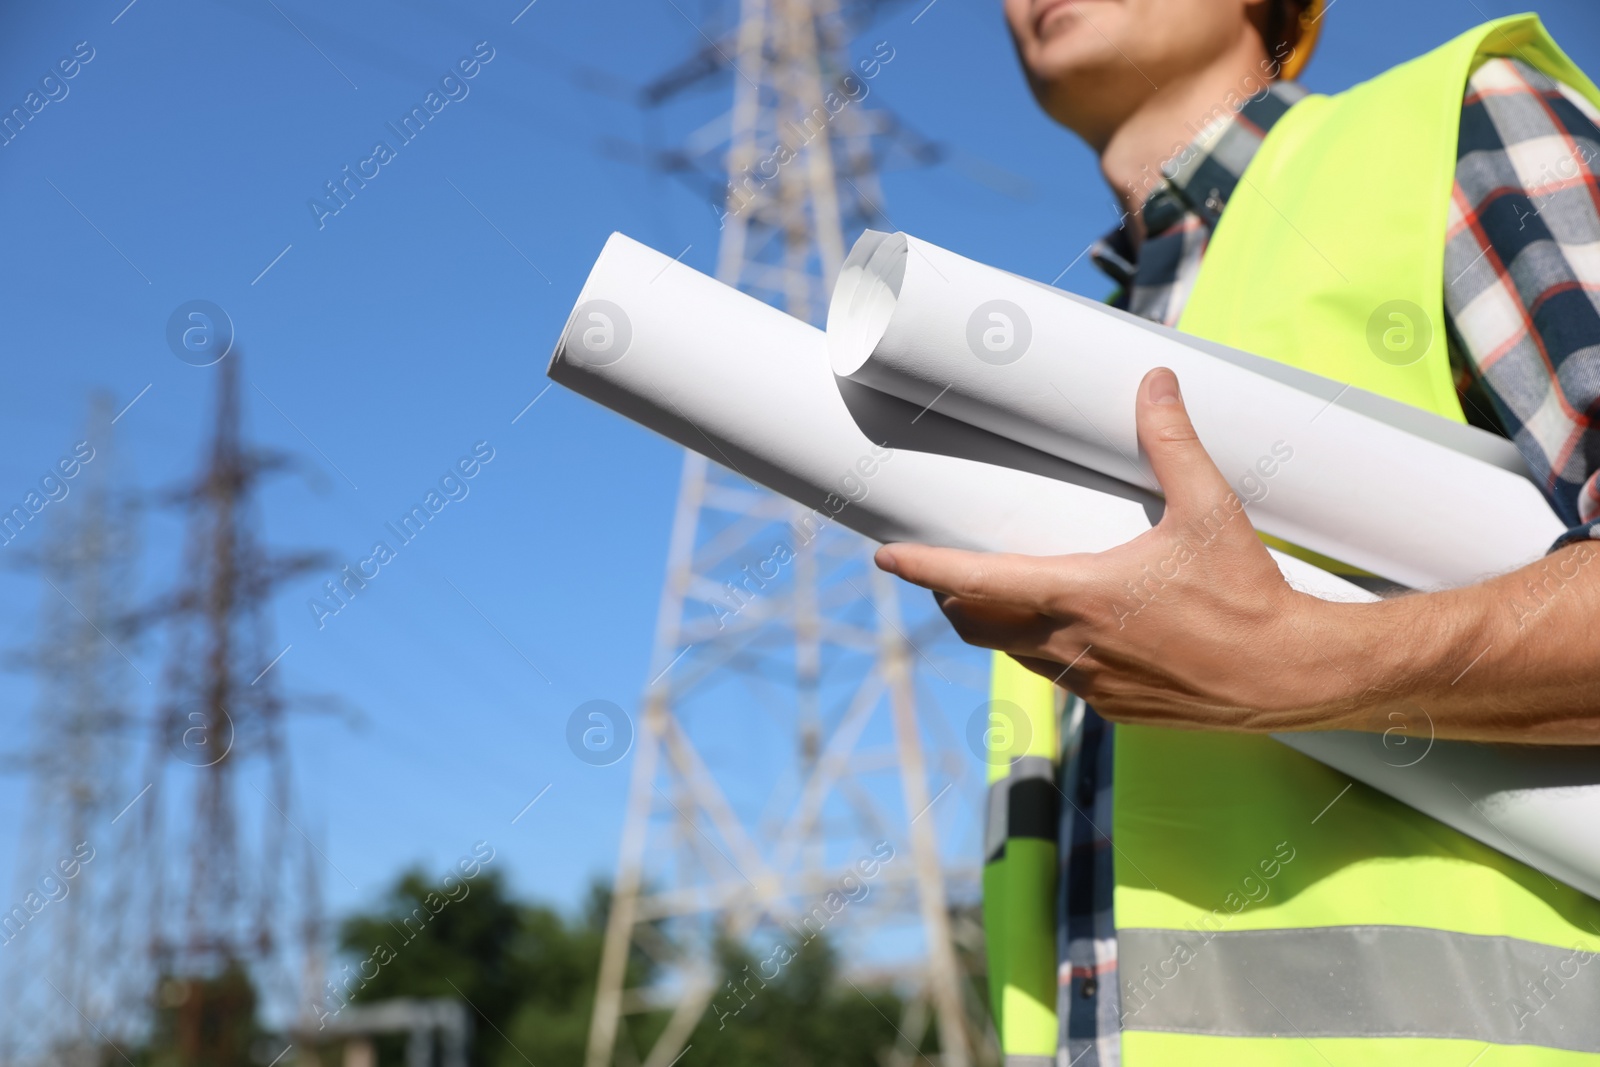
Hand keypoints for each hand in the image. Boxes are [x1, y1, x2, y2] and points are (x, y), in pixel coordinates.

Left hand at [875, 367, 1398, 732]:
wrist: (1291, 675)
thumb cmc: (1248, 594)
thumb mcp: (1209, 509)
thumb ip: (1172, 443)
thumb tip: (1156, 382)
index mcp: (1078, 596)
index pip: (974, 581)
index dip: (924, 567)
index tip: (888, 555)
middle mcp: (1071, 647)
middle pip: (977, 624)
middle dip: (954, 596)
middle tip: (948, 569)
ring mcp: (1090, 685)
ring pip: (1015, 656)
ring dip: (1000, 625)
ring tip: (1004, 593)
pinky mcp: (1115, 709)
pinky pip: (1059, 679)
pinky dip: (1048, 653)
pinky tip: (1072, 632)